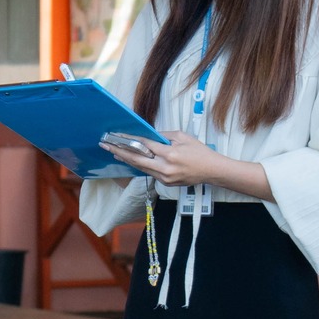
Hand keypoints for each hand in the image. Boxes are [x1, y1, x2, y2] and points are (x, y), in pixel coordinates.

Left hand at [100, 130, 227, 187]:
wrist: (212, 171)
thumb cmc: (199, 152)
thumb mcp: (183, 137)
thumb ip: (164, 136)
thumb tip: (149, 135)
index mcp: (170, 154)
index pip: (145, 145)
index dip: (130, 140)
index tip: (118, 136)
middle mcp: (165, 167)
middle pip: (137, 159)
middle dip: (120, 152)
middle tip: (107, 146)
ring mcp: (164, 177)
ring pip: (141, 168)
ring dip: (127, 160)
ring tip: (114, 153)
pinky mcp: (166, 183)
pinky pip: (149, 172)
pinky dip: (140, 165)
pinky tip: (131, 160)